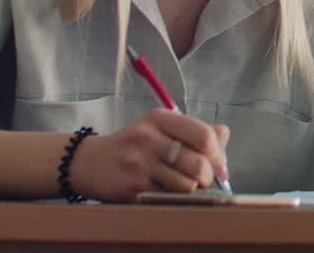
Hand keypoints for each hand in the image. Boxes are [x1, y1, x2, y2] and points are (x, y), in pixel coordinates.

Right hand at [69, 108, 229, 202]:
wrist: (89, 162)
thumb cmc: (133, 145)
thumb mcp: (160, 127)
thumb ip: (194, 130)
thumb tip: (224, 136)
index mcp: (160, 118)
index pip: (204, 135)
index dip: (218, 154)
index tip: (219, 164)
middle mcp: (150, 138)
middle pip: (199, 163)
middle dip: (208, 176)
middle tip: (203, 178)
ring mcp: (140, 164)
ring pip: (187, 184)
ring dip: (190, 188)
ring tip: (180, 183)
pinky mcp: (134, 187)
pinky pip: (169, 196)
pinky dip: (173, 196)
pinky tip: (163, 189)